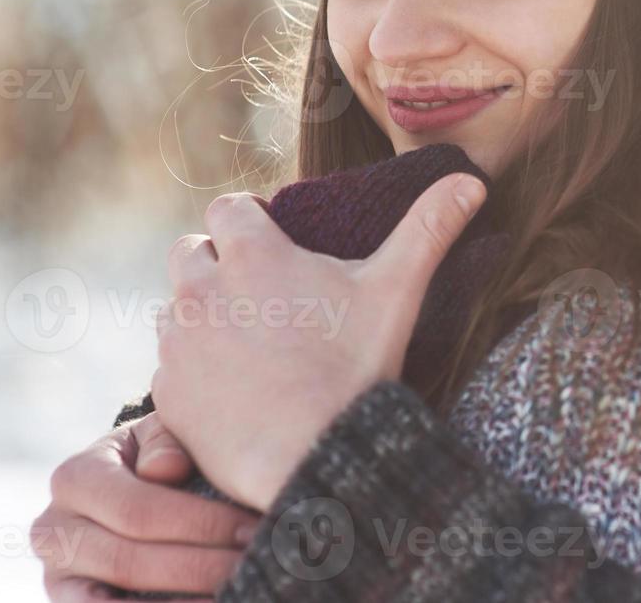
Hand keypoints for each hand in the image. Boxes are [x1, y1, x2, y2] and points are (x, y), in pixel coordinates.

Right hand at [31, 412, 258, 600]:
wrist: (131, 488)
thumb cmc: (162, 456)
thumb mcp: (163, 436)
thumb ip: (166, 441)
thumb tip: (165, 470)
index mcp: (75, 477)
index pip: (139, 509)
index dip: (201, 524)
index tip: (252, 531)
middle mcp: (53, 530)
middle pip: (128, 561)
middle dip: (199, 567)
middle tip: (252, 566)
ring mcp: (56, 576)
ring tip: (231, 595)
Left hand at [152, 172, 485, 511]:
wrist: (319, 458)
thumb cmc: (357, 368)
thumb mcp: (398, 290)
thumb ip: (430, 227)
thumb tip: (472, 182)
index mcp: (252, 254)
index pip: (228, 208)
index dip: (249, 220)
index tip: (271, 242)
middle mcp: (202, 290)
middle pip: (190, 251)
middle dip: (216, 262)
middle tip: (259, 293)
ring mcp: (179, 344)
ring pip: (176, 309)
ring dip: (202, 315)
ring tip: (248, 342)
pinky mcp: (168, 395)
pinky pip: (170, 367)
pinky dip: (195, 371)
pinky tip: (234, 388)